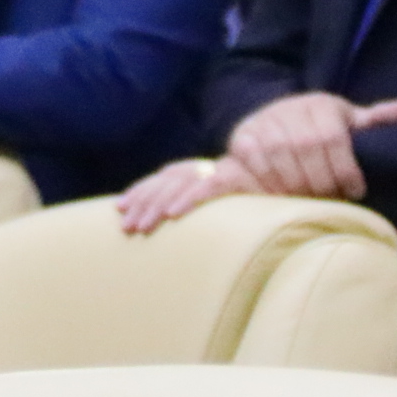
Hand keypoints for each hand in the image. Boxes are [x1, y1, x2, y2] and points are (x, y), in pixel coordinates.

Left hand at [117, 156, 254, 232]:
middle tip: (126, 227)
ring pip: (178, 186)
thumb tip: (156, 216)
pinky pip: (205, 189)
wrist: (277, 177)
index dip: (138, 192)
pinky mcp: (230, 180)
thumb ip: (186, 198)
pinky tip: (173, 215)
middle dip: (141, 205)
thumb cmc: (240, 193)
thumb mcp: (209, 195)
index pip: (158, 180)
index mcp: (192, 171)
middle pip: (162, 184)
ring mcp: (215, 172)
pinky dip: (188, 200)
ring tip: (143, 227)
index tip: (119, 208)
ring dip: (157, 207)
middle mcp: (200, 169)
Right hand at [220, 92, 396, 201]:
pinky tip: (283, 196)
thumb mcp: (348, 121)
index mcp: (320, 104)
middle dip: (322, 182)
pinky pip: (256, 163)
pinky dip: (270, 183)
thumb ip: (376, 120)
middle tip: (331, 200)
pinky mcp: (242, 137)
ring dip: (297, 186)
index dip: (346, 170)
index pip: (334, 138)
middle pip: (307, 150)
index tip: (355, 192)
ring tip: (309, 201)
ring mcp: (264, 121)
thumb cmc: (320, 128)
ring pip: (281, 158)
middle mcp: (290, 108)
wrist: (274, 120)